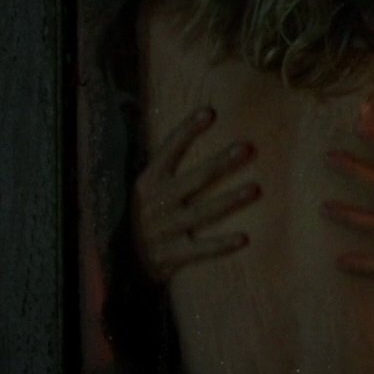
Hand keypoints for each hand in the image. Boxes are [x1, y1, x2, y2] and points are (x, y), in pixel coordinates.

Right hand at [133, 107, 262, 283]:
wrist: (117, 260)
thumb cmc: (140, 217)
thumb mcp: (143, 189)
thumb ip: (164, 168)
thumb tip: (193, 134)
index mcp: (148, 182)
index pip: (169, 150)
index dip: (188, 130)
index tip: (210, 112)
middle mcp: (157, 203)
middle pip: (195, 179)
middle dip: (221, 162)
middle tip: (247, 147)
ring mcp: (165, 229)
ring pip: (202, 212)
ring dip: (229, 200)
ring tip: (255, 189)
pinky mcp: (172, 255)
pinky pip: (200, 250)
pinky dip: (221, 245)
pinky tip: (244, 238)